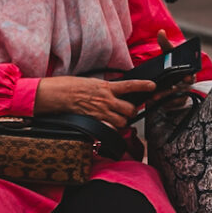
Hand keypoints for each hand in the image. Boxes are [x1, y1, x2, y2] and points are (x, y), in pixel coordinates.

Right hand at [35, 76, 154, 126]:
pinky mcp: (95, 121)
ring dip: (122, 122)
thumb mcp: (92, 82)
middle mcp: (107, 99)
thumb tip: (114, 92)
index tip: (153, 86)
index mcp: (106, 87)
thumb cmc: (71, 87)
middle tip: (127, 111)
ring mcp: (101, 111)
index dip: (143, 86)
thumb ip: (105, 88)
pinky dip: (111, 129)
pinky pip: (110, 129)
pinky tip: (107, 126)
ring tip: (116, 119)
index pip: (130, 85)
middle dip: (131, 112)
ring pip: (122, 122)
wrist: (58, 95)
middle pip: (130, 109)